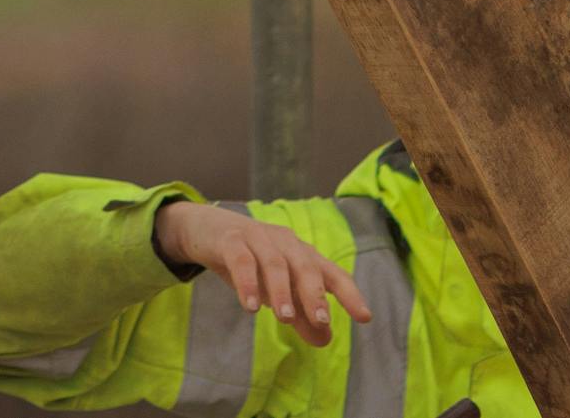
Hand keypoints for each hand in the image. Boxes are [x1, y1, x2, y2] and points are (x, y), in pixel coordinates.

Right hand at [153, 199, 371, 349]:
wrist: (205, 231)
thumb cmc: (250, 262)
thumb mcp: (275, 291)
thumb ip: (300, 314)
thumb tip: (325, 340)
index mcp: (301, 255)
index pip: (331, 273)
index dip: (349, 293)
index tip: (365, 317)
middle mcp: (285, 243)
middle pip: (306, 265)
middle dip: (315, 293)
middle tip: (320, 319)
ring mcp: (257, 237)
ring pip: (275, 262)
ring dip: (282, 290)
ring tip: (284, 318)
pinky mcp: (230, 240)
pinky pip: (242, 260)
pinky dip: (248, 282)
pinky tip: (251, 306)